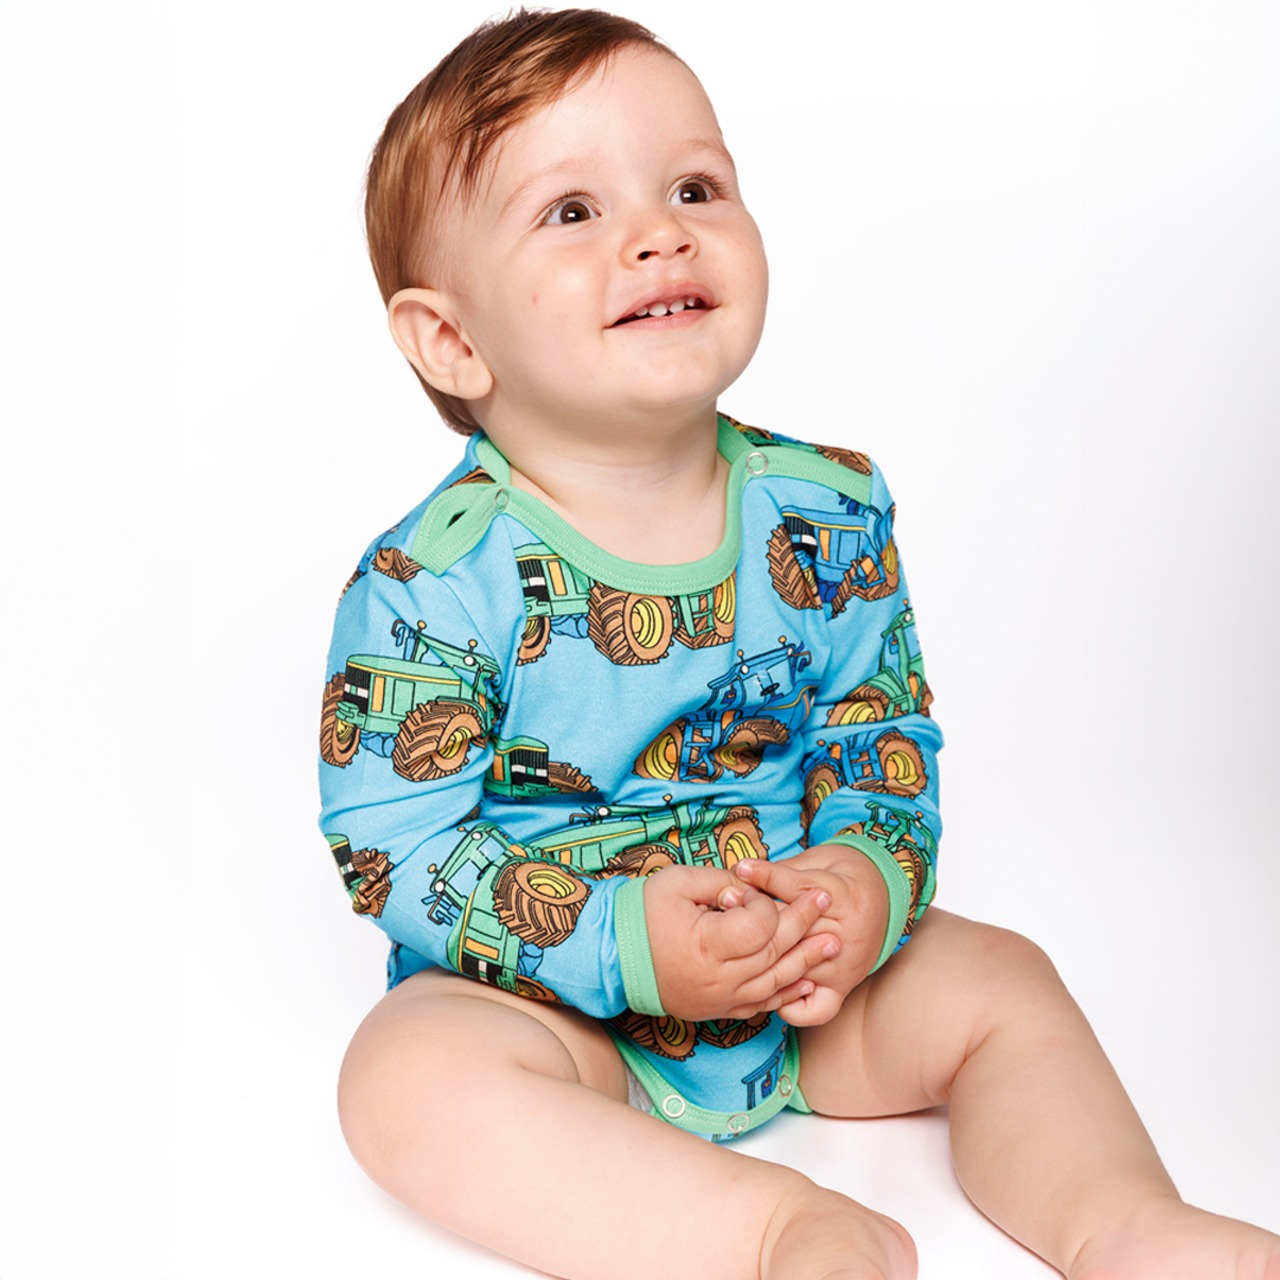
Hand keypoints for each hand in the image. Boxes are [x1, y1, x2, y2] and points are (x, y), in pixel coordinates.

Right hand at [643, 865, 840, 1022]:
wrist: (613, 958)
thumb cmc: (642, 914)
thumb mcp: (676, 882)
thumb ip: (719, 881)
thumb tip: (749, 889)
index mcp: (707, 944)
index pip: (759, 926)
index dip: (766, 904)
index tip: (758, 888)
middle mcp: (719, 978)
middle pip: (773, 953)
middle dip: (804, 925)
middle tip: (827, 901)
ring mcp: (720, 999)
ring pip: (775, 983)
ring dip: (807, 962)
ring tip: (833, 945)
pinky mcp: (718, 1010)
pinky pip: (760, 1005)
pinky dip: (786, 994)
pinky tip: (807, 982)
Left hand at [727, 847, 889, 1025]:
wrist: (883, 895)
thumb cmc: (840, 875)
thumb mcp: (815, 862)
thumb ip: (781, 871)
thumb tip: (741, 870)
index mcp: (839, 897)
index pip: (794, 889)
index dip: (762, 878)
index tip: (739, 871)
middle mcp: (842, 935)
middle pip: (790, 932)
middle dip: (754, 921)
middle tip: (726, 906)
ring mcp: (842, 966)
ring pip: (794, 970)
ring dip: (762, 962)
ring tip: (736, 952)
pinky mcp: (842, 988)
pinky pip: (815, 1010)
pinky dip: (791, 1006)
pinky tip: (770, 990)